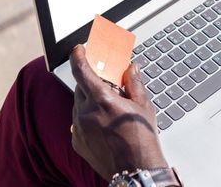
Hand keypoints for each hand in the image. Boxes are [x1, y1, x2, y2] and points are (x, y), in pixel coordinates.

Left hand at [70, 45, 166, 180]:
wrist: (136, 170)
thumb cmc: (142, 138)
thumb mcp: (143, 106)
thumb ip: (134, 83)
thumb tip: (131, 68)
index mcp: (102, 100)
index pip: (82, 71)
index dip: (78, 57)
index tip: (78, 49)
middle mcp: (85, 113)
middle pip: (82, 87)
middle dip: (93, 83)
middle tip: (110, 86)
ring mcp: (79, 128)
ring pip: (80, 105)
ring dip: (91, 101)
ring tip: (111, 110)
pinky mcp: (77, 141)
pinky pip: (78, 122)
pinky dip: (89, 118)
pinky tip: (106, 125)